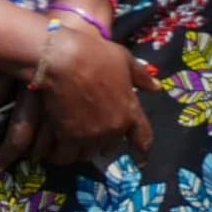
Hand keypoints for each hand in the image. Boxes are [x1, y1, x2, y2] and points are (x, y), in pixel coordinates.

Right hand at [19, 21, 149, 170]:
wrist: (63, 59)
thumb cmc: (95, 55)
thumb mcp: (124, 60)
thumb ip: (141, 77)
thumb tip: (157, 87)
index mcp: (130, 111)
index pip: (143, 138)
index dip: (142, 148)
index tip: (141, 157)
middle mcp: (113, 128)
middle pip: (110, 148)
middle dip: (103, 144)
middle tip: (91, 136)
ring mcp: (90, 135)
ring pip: (87, 154)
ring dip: (81, 150)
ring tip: (71, 143)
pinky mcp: (68, 138)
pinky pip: (65, 156)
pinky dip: (60, 153)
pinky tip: (54, 148)